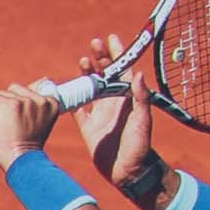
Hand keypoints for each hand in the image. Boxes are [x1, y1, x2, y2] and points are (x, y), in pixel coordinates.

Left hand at [0, 80, 62, 163]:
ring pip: (4, 93)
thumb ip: (39, 104)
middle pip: (16, 89)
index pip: (33, 88)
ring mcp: (25, 102)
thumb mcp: (41, 122)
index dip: (22, 102)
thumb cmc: (27, 145)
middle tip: (11, 122)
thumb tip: (41, 80)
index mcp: (52, 103)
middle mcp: (40, 100)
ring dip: (0, 106)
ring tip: (3, 123)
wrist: (20, 159)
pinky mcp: (9, 105)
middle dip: (10, 102)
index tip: (22, 119)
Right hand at [72, 34, 149, 186]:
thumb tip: (137, 74)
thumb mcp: (143, 121)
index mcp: (127, 98)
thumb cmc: (139, 147)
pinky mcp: (88, 127)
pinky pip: (78, 109)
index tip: (110, 39)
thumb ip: (140, 98)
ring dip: (86, 74)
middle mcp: (114, 102)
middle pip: (105, 74)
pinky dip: (72, 98)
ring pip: (91, 87)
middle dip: (100, 58)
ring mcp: (100, 113)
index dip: (116, 53)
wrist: (127, 171)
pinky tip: (66, 88)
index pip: (122, 70)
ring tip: (82, 61)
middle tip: (93, 45)